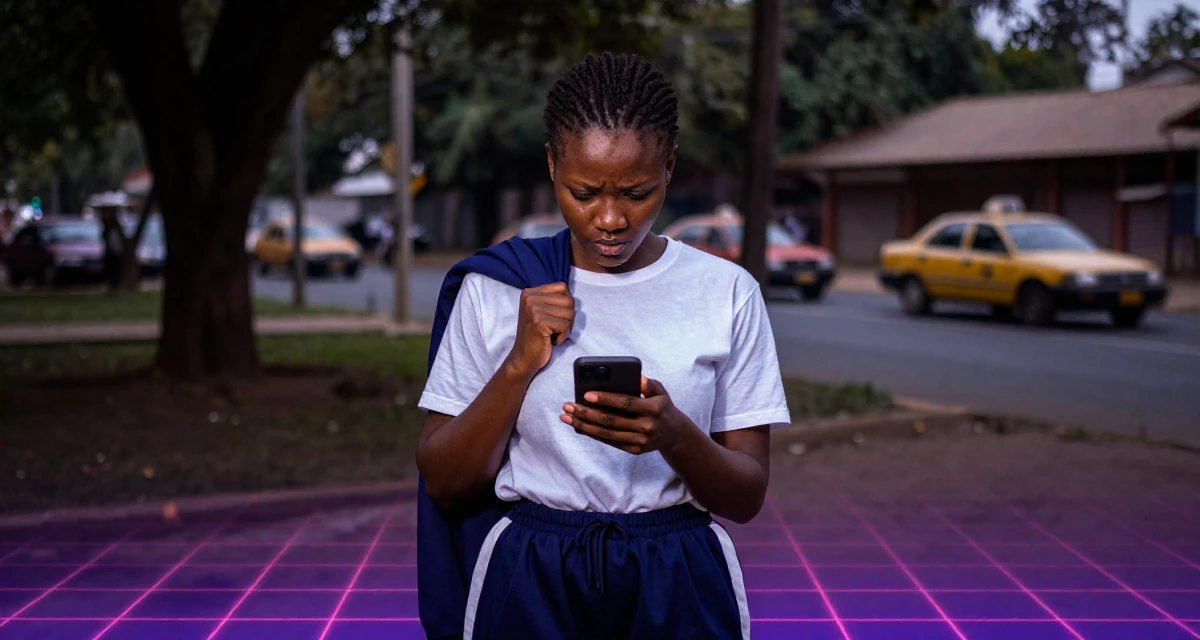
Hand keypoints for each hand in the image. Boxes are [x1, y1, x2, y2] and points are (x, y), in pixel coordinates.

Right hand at [505, 282, 574, 376]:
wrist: (523, 358)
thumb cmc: (536, 336)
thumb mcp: (540, 311)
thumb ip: (552, 300)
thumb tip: (571, 295)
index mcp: (529, 292)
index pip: (562, 287)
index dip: (566, 304)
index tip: (555, 316)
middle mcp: (530, 298)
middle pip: (569, 300)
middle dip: (567, 317)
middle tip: (554, 328)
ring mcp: (534, 309)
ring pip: (570, 313)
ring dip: (565, 327)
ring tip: (551, 333)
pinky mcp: (540, 322)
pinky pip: (565, 326)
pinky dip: (563, 336)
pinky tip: (551, 340)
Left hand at [560, 376, 691, 454]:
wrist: (674, 434)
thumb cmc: (662, 407)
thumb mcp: (661, 392)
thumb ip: (648, 384)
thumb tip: (636, 377)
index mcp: (653, 409)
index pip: (625, 403)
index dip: (605, 399)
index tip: (586, 394)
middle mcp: (646, 426)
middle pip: (611, 420)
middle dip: (586, 413)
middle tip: (568, 406)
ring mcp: (639, 440)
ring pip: (606, 433)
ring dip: (584, 426)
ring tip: (567, 418)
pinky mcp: (634, 449)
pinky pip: (610, 441)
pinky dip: (593, 434)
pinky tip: (579, 427)